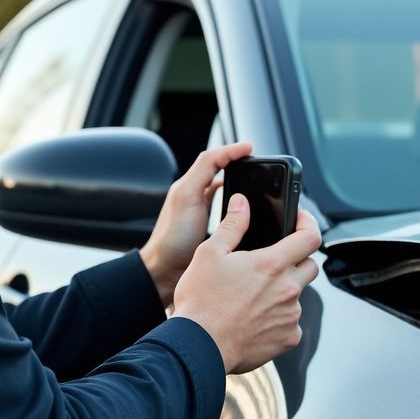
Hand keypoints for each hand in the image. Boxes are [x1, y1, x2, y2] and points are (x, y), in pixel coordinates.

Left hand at [138, 140, 253, 307]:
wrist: (164, 271)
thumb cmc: (172, 238)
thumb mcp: (187, 197)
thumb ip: (204, 174)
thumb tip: (226, 157)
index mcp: (188, 185)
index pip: (212, 159)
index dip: (232, 150)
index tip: (250, 147)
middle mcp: (194, 196)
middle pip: (217, 170)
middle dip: (236, 163)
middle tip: (255, 161)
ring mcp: (200, 213)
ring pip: (222, 189)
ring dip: (237, 182)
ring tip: (254, 180)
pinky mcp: (208, 229)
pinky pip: (224, 209)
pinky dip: (236, 204)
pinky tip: (246, 210)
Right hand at [171, 194, 320, 374]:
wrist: (199, 346)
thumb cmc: (202, 301)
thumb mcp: (210, 254)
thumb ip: (232, 225)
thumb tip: (242, 204)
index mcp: (272, 264)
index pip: (310, 237)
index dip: (309, 224)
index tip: (300, 222)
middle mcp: (288, 289)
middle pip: (311, 265)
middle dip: (297, 259)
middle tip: (271, 263)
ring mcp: (291, 316)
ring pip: (299, 296)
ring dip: (284, 291)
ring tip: (254, 296)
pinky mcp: (289, 338)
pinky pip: (292, 323)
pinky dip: (279, 319)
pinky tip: (256, 319)